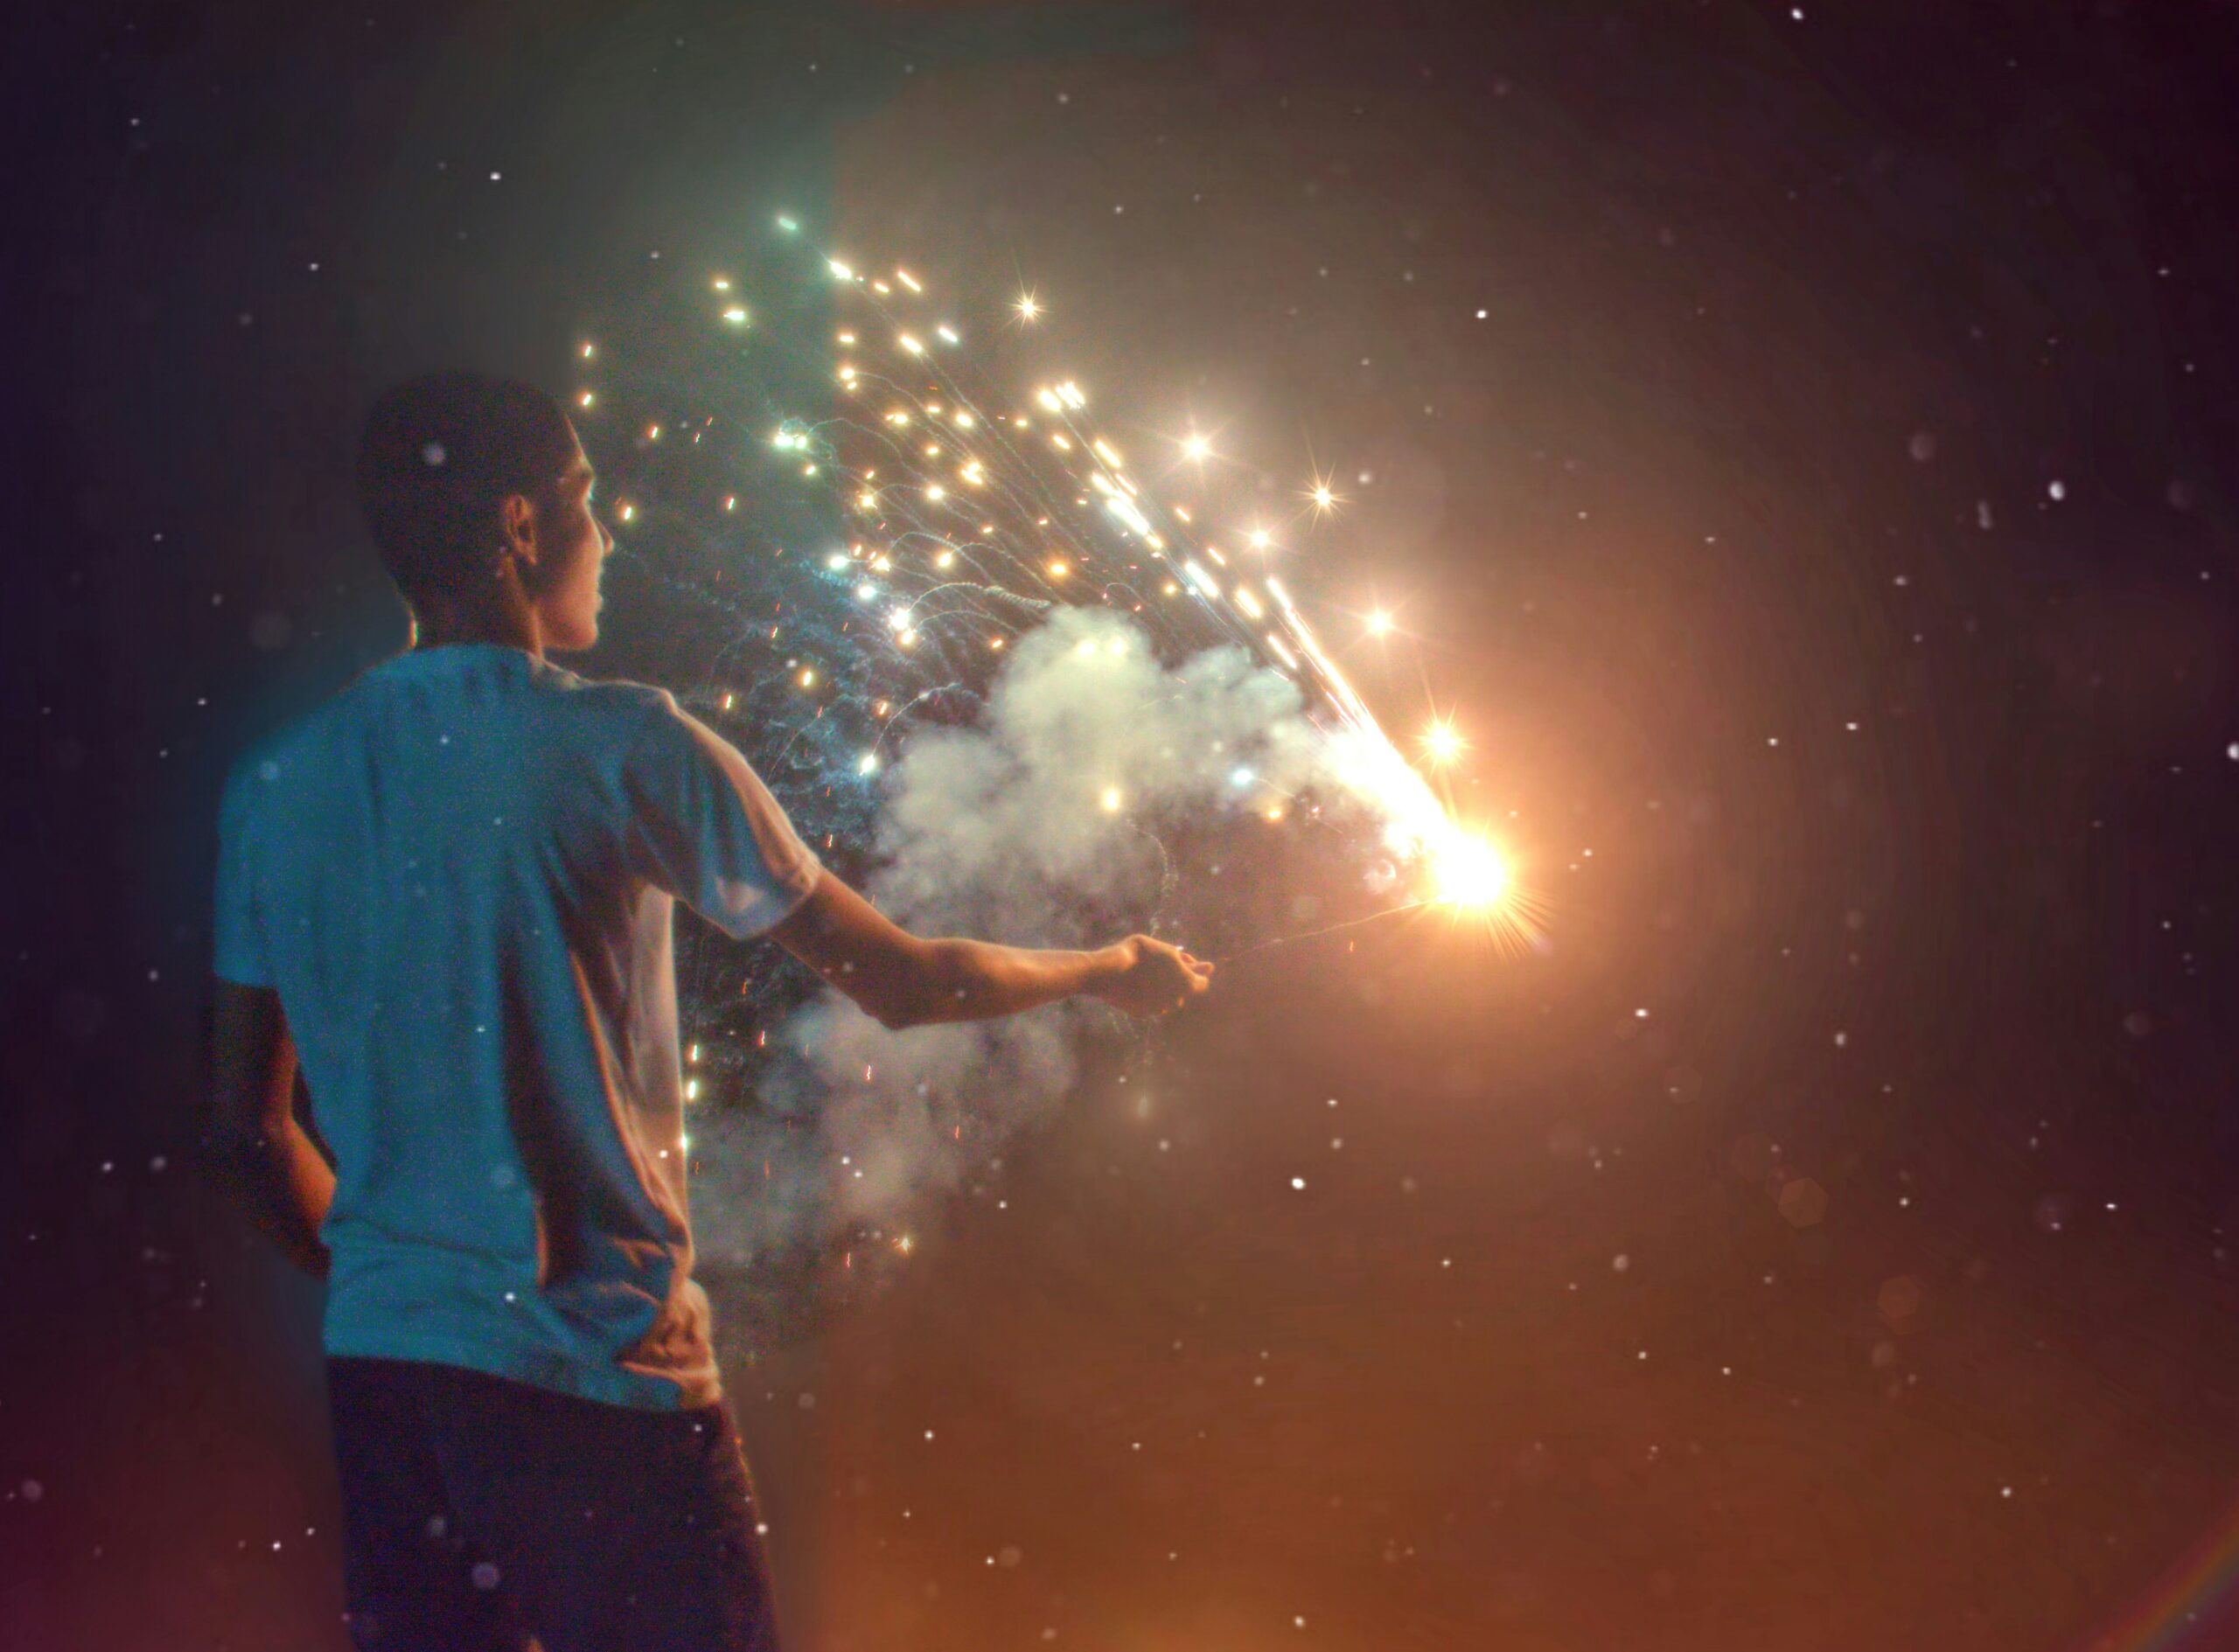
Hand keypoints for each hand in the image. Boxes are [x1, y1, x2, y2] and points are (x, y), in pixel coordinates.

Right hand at [1093, 935, 1214, 1017]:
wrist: (1110, 971)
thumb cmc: (1140, 955)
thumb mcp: (1167, 951)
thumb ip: (1186, 960)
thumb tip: (1209, 967)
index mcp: (1186, 984)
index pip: (1202, 983)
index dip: (1197, 973)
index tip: (1187, 965)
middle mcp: (1175, 1000)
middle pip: (1183, 992)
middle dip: (1177, 981)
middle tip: (1163, 965)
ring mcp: (1158, 1009)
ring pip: (1166, 1001)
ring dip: (1162, 990)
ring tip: (1147, 973)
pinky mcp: (1141, 1014)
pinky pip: (1149, 1004)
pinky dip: (1146, 996)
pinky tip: (1135, 984)